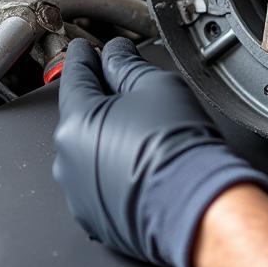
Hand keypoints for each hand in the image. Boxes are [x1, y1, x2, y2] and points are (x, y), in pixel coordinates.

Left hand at [52, 37, 267, 266]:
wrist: (199, 207)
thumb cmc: (179, 150)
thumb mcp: (156, 86)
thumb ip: (127, 64)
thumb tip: (116, 53)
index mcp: (76, 124)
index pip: (74, 77)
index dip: (83, 57)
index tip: (85, 48)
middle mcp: (68, 162)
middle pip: (81, 114)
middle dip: (100, 97)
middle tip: (126, 85)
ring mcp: (79, 194)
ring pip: (89, 149)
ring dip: (108, 133)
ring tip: (142, 127)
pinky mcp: (95, 219)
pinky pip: (98, 181)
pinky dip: (113, 166)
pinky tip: (140, 158)